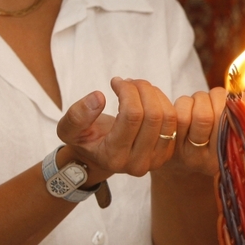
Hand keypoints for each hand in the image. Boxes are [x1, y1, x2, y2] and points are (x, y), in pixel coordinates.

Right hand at [56, 77, 179, 177]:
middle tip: (129, 82)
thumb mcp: (68, 129)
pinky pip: (176, 122)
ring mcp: (156, 160)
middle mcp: (137, 163)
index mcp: (113, 157)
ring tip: (139, 87)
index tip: (116, 81)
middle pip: (153, 116)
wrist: (100, 157)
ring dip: (155, 94)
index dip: (127, 92)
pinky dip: (164, 103)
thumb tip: (98, 97)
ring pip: (168, 118)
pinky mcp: (167, 154)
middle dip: (142, 90)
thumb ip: (77, 115)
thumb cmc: (84, 140)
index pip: (131, 116)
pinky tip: (148, 98)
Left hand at [166, 89, 244, 176]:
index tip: (239, 98)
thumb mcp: (243, 134)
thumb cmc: (220, 141)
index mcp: (230, 158)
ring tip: (204, 103)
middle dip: (219, 97)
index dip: (241, 102)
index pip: (239, 123)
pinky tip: (190, 108)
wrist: (184, 162)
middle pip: (215, 114)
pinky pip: (180, 111)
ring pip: (198, 110)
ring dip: (202, 98)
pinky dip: (186, 102)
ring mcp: (187, 153)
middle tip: (219, 97)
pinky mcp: (169, 141)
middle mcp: (208, 160)